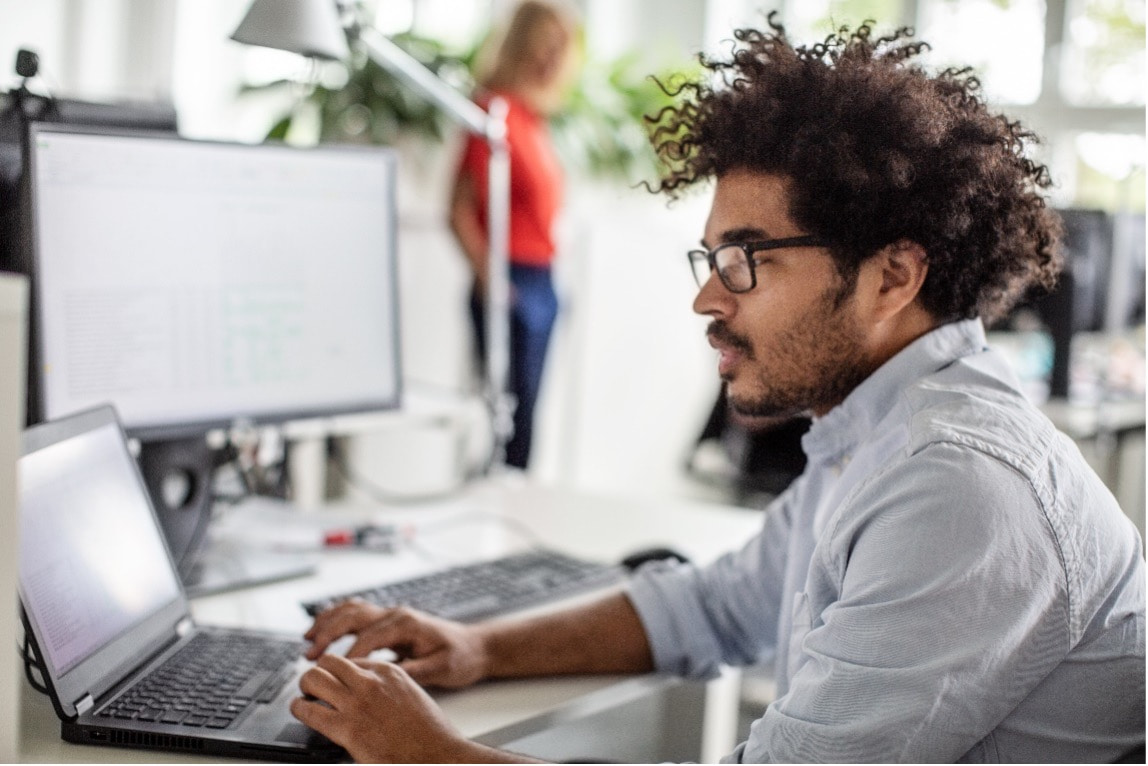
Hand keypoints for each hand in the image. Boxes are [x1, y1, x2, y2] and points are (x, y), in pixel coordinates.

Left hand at [291, 654, 476, 762]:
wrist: (437, 755)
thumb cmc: (430, 732)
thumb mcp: (411, 694)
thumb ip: (387, 688)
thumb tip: (369, 693)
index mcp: (388, 671)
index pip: (350, 660)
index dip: (338, 672)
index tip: (334, 681)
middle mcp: (370, 681)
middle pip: (328, 662)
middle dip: (318, 672)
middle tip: (314, 686)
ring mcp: (357, 703)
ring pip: (313, 678)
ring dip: (306, 686)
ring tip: (306, 696)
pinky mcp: (346, 728)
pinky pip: (309, 710)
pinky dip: (299, 708)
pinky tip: (301, 711)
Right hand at [304, 601, 489, 687]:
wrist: (475, 646)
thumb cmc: (460, 657)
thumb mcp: (440, 669)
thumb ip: (412, 672)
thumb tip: (385, 677)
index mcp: (407, 623)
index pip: (369, 637)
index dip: (349, 655)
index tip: (334, 673)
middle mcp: (396, 614)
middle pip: (354, 616)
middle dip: (329, 634)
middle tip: (309, 655)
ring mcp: (392, 615)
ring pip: (352, 610)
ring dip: (328, 622)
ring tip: (307, 640)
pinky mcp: (389, 622)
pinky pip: (357, 614)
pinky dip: (336, 620)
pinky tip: (322, 632)